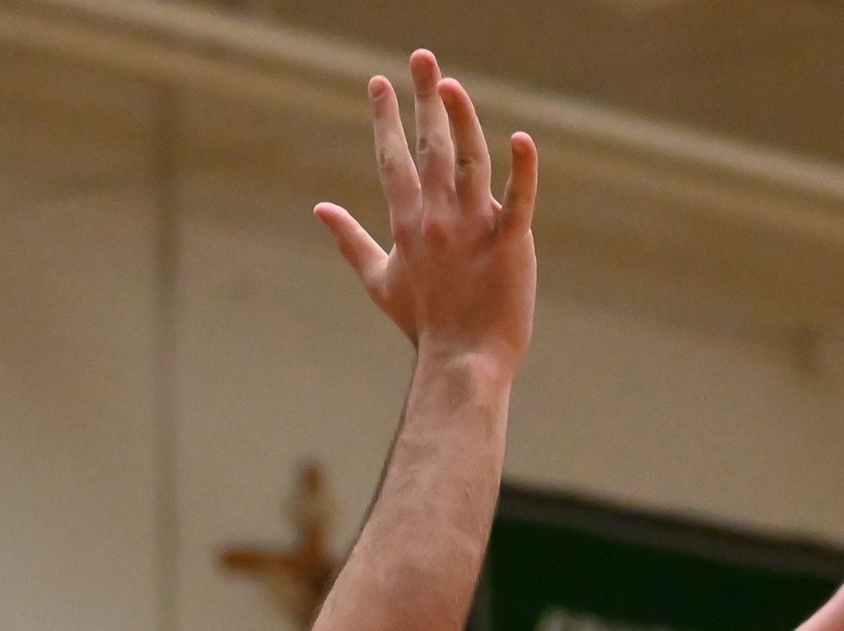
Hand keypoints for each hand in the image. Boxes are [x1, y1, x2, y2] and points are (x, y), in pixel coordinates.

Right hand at [318, 50, 536, 369]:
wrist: (462, 361)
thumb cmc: (422, 324)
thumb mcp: (378, 279)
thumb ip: (349, 239)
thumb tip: (319, 209)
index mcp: (406, 223)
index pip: (393, 158)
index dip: (385, 118)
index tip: (379, 82)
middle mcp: (437, 218)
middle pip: (430, 145)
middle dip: (425, 98)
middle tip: (422, 57)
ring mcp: (474, 229)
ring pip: (470, 160)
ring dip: (461, 119)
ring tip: (451, 84)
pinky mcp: (511, 243)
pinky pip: (520, 200)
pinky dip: (523, 169)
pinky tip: (521, 138)